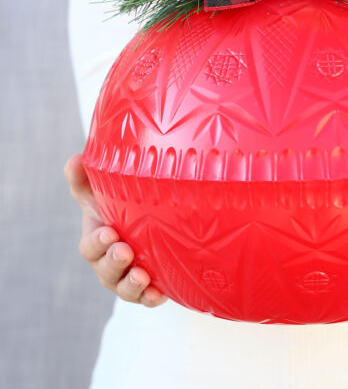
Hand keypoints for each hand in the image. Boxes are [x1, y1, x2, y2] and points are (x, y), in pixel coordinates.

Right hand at [64, 153, 167, 307]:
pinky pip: (147, 299)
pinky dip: (150, 298)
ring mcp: (128, 277)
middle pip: (106, 270)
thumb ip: (87, 178)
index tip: (109, 232)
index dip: (97, 242)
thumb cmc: (120, 209)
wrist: (151, 227)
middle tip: (125, 251)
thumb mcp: (103, 193)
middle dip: (113, 263)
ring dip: (132, 284)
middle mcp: (110, 263)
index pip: (91, 246)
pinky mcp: (150, 287)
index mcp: (98, 240)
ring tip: (142, 276)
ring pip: (125, 288)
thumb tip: (76, 158)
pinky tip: (159, 294)